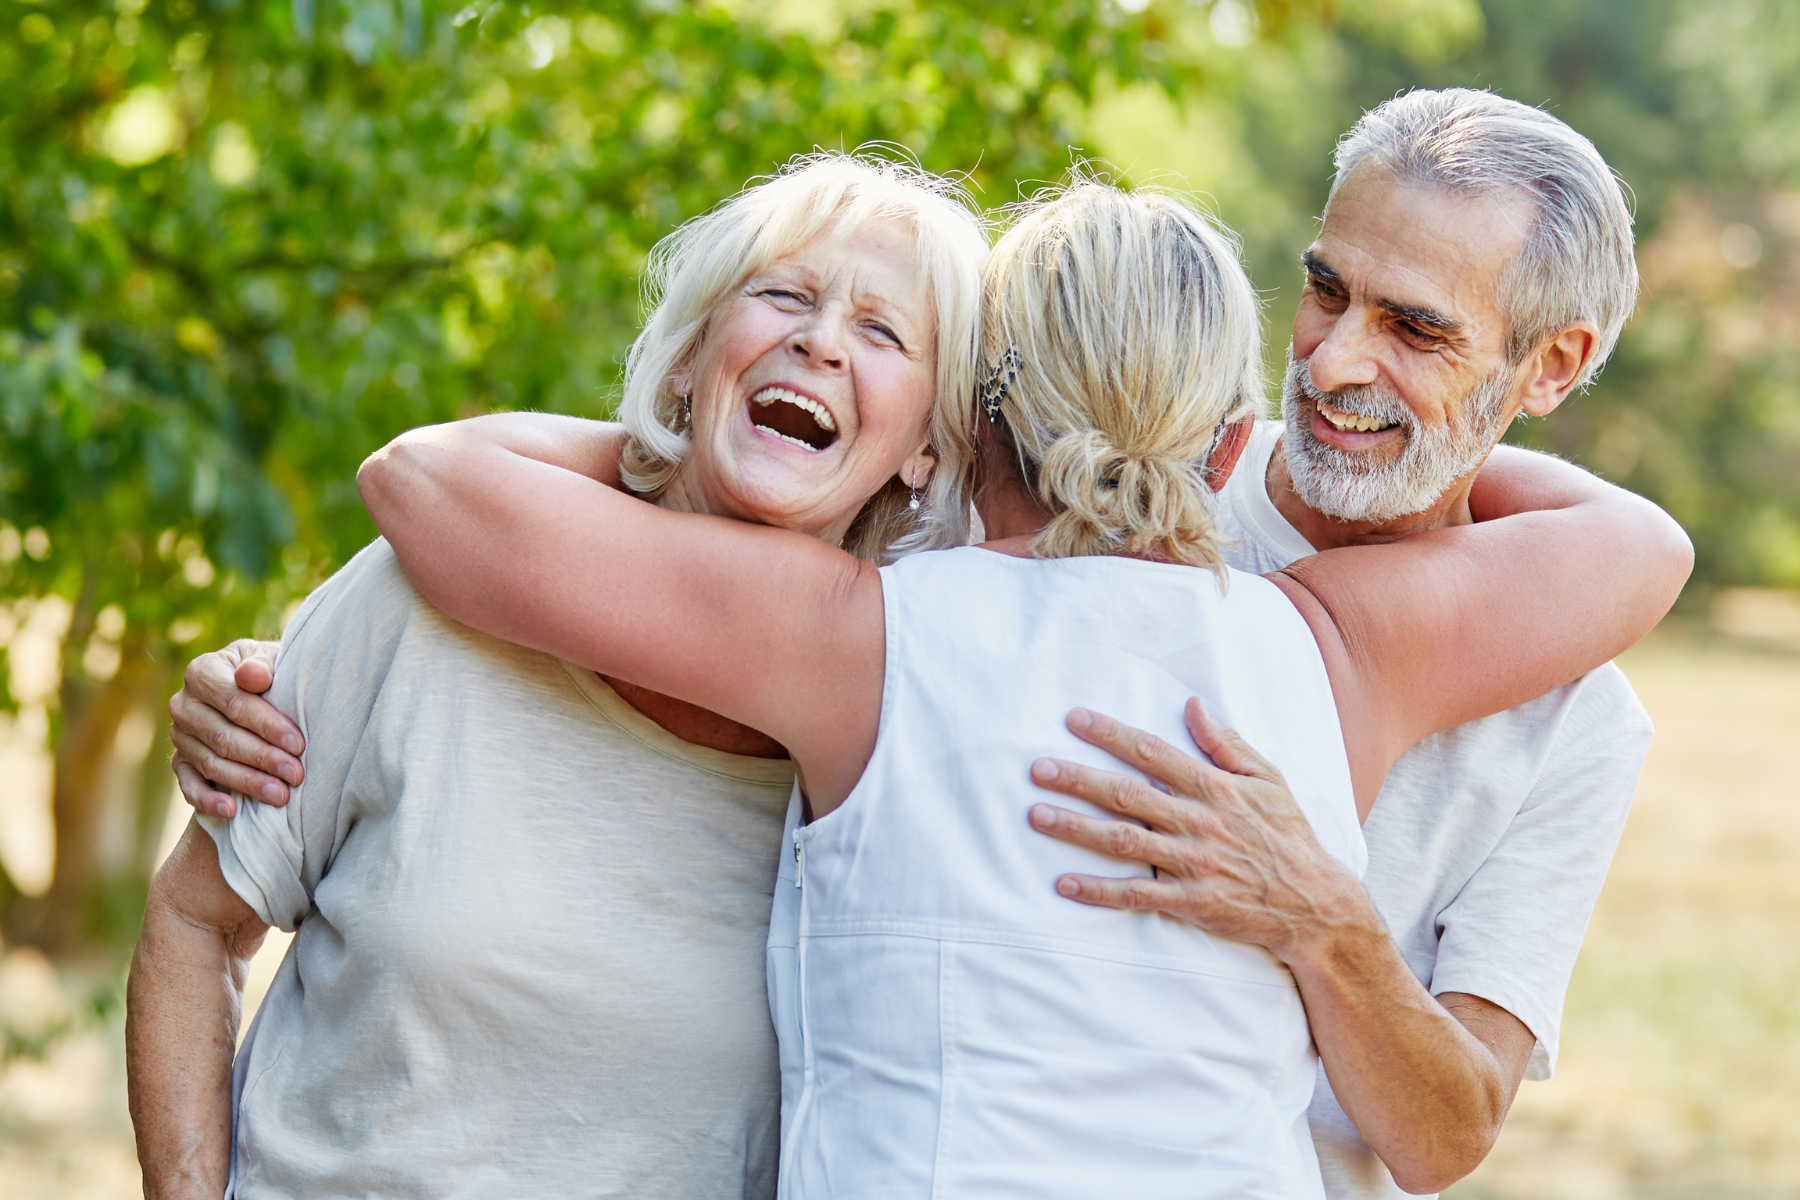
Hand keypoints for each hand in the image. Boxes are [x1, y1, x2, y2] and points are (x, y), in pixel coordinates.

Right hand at [168, 639, 302, 818]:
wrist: (259, 690)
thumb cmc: (271, 673)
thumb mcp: (271, 659)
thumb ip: (261, 665)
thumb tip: (252, 676)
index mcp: (202, 672)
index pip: (235, 703)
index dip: (268, 725)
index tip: (299, 744)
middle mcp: (183, 704)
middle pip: (224, 737)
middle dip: (263, 758)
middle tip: (296, 775)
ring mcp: (179, 736)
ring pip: (212, 763)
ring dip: (247, 782)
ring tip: (280, 795)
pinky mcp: (180, 762)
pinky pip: (189, 785)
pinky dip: (208, 800)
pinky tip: (232, 810)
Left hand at [1026, 698, 1375, 963]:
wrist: (1316, 904)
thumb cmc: (1289, 836)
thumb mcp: (1269, 779)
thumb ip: (1227, 743)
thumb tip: (1194, 705)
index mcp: (1214, 787)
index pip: (1152, 752)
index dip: (1111, 734)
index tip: (1074, 719)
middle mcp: (1198, 821)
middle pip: (1127, 794)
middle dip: (1079, 779)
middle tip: (1037, 768)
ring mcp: (1192, 863)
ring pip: (1123, 841)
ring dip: (1076, 828)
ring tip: (1036, 815)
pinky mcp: (1190, 902)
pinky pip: (1137, 894)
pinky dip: (1099, 891)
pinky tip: (1065, 884)